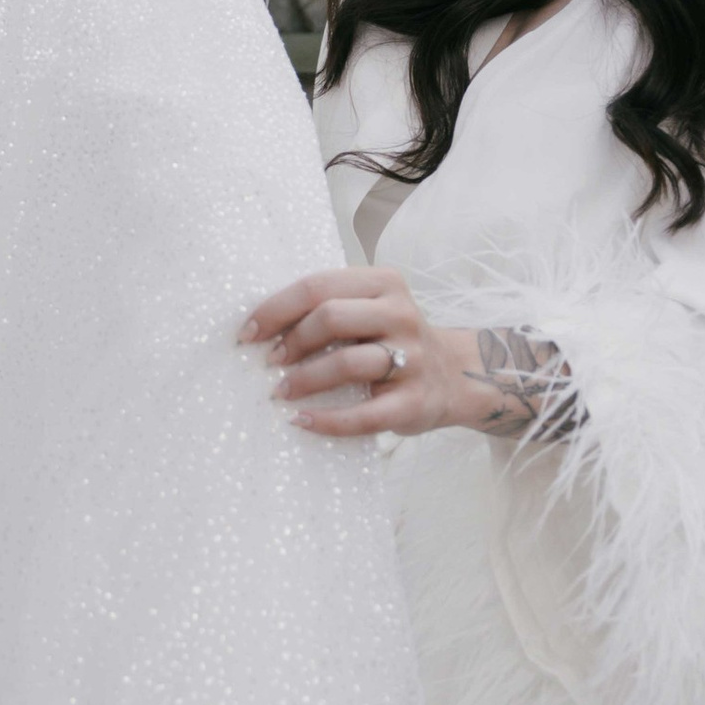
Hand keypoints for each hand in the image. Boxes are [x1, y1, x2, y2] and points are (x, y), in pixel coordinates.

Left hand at [239, 270, 573, 442]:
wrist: (456, 376)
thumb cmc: (393, 341)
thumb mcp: (370, 309)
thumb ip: (330, 307)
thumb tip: (261, 327)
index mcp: (384, 284)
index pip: (319, 286)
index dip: (276, 309)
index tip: (248, 332)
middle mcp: (402, 315)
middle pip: (331, 318)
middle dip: (291, 341)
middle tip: (269, 361)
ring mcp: (412, 359)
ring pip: (348, 363)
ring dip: (305, 379)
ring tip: (280, 391)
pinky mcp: (414, 402)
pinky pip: (365, 414)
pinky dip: (327, 421)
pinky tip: (300, 421)